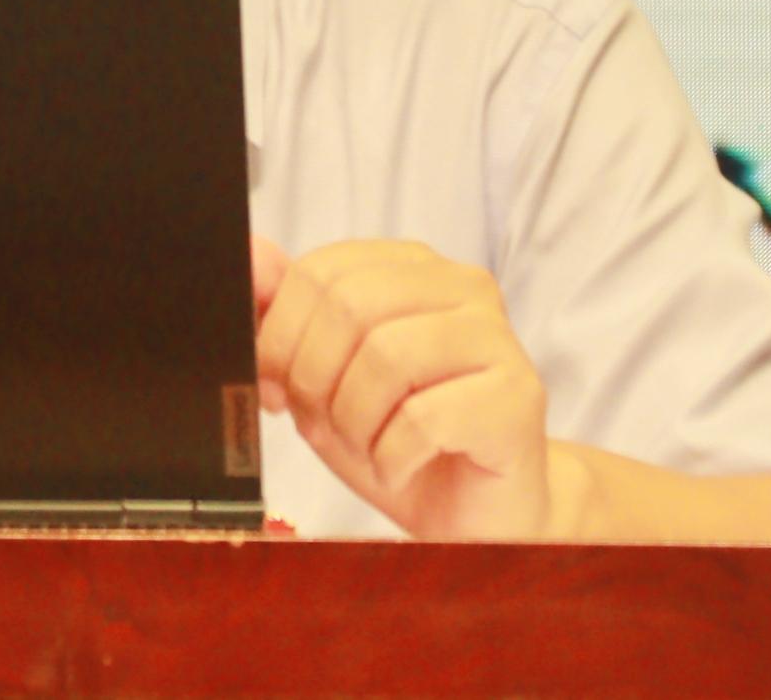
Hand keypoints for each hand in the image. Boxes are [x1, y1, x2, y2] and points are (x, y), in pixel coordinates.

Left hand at [251, 234, 560, 540]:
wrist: (478, 513)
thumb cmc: (400, 439)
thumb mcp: (324, 376)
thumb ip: (284, 317)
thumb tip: (253, 255)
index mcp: (414, 268)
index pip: (323, 269)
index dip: (280, 334)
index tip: (275, 383)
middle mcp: (464, 288)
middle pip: (351, 306)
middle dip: (313, 378)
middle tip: (322, 424)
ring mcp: (499, 340)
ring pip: (387, 357)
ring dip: (354, 422)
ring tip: (368, 447)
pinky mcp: (517, 399)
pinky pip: (424, 418)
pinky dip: (391, 458)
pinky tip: (401, 468)